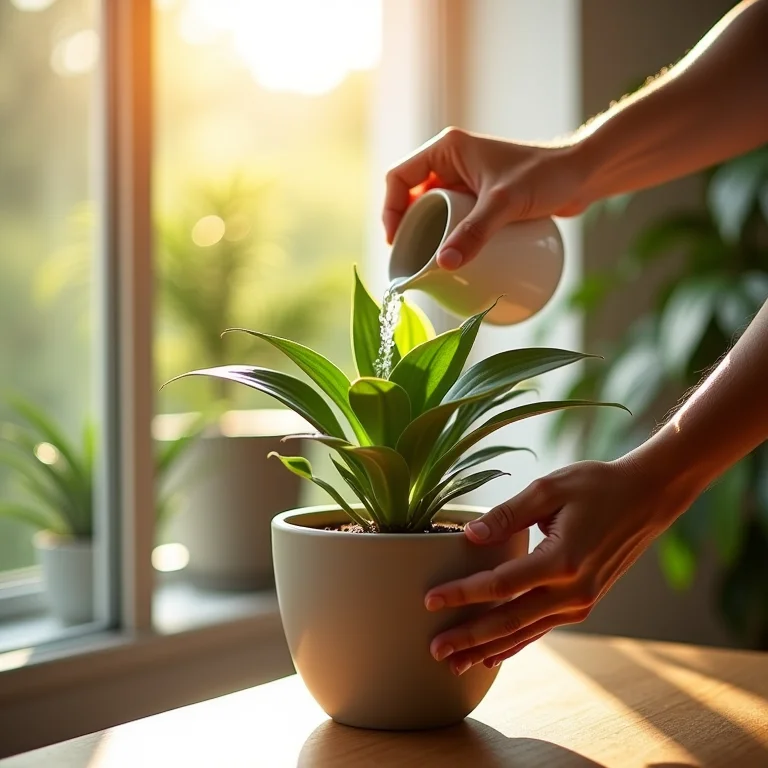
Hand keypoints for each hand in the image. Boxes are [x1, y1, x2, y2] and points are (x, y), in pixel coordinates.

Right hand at [383, 127, 587, 268]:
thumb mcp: (505, 203)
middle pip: (411, 196)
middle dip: (406, 226)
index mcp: (447, 149)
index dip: (390, 209)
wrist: (584, 173)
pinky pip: (452, 216)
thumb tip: (444, 265)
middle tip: (410, 256)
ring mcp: (466, 179)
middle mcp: (452, 161)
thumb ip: (475, 232)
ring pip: (431, 208)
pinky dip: (447, 235)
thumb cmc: (547, 175)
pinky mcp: (481, 196)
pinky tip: (451, 255)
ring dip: (426, 232)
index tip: (396, 240)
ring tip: (427, 260)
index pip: (399, 177)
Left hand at [424, 458, 697, 674]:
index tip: (430, 600)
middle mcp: (572, 590)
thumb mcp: (549, 489)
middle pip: (509, 620)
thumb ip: (508, 514)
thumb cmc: (597, 487)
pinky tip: (493, 654)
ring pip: (524, 632)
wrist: (646, 499)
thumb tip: (469, 535)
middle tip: (434, 648)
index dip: (463, 594)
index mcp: (561, 559)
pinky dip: (515, 644)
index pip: (500, 585)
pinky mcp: (583, 603)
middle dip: (469, 636)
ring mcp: (581, 602)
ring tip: (455, 663)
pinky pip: (541, 629)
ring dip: (488, 647)